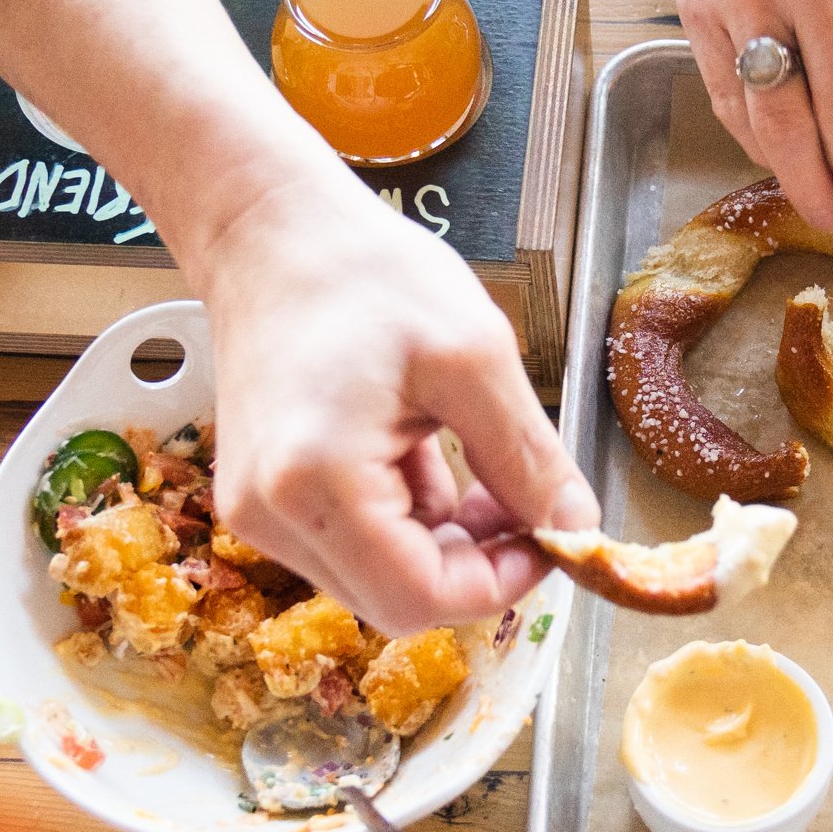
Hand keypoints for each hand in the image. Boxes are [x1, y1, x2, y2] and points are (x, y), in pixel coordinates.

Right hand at [181, 166, 594, 631]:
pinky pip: (349, 542)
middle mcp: (271, 515)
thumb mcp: (473, 356)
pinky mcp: (262, 497)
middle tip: (521, 501)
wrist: (269, 231)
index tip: (547, 535)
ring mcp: (257, 511)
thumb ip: (528, 457)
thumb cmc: (363, 275)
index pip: (419, 598)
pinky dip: (403, 517)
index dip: (498, 584)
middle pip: (396, 600)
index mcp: (317, 482)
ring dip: (440, 541)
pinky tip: (419, 448)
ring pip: (376, 576)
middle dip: (473, 565)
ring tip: (467, 458)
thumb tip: (575, 528)